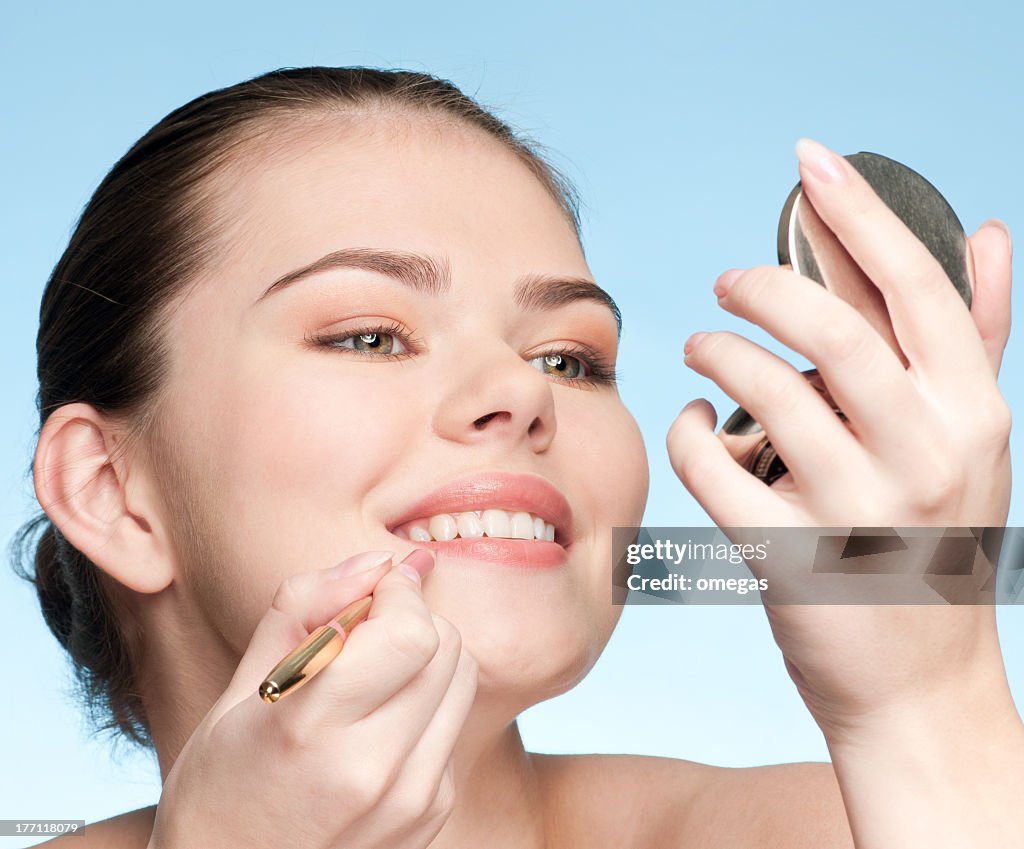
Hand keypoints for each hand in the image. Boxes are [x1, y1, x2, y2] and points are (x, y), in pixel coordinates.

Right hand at [147, 549, 477, 848]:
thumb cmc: (219, 789)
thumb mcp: (236, 693)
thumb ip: (303, 609)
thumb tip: (375, 562)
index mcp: (313, 729)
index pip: (411, 632)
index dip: (400, 593)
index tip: (376, 588)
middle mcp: (374, 770)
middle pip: (448, 648)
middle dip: (414, 619)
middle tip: (369, 630)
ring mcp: (411, 801)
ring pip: (463, 682)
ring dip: (428, 658)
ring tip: (374, 676)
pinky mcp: (432, 817)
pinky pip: (453, 726)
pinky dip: (427, 705)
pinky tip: (379, 724)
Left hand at [665, 138, 1013, 738]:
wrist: (918, 684)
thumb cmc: (935, 544)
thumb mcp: (972, 440)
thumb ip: (975, 337)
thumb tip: (990, 231)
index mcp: (974, 413)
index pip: (916, 287)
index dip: (860, 212)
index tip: (809, 159)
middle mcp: (929, 455)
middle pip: (838, 331)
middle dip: (767, 286)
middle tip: (725, 283)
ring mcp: (861, 511)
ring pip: (769, 393)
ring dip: (720, 353)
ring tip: (702, 347)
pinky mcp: (793, 559)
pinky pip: (716, 471)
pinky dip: (690, 432)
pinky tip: (693, 420)